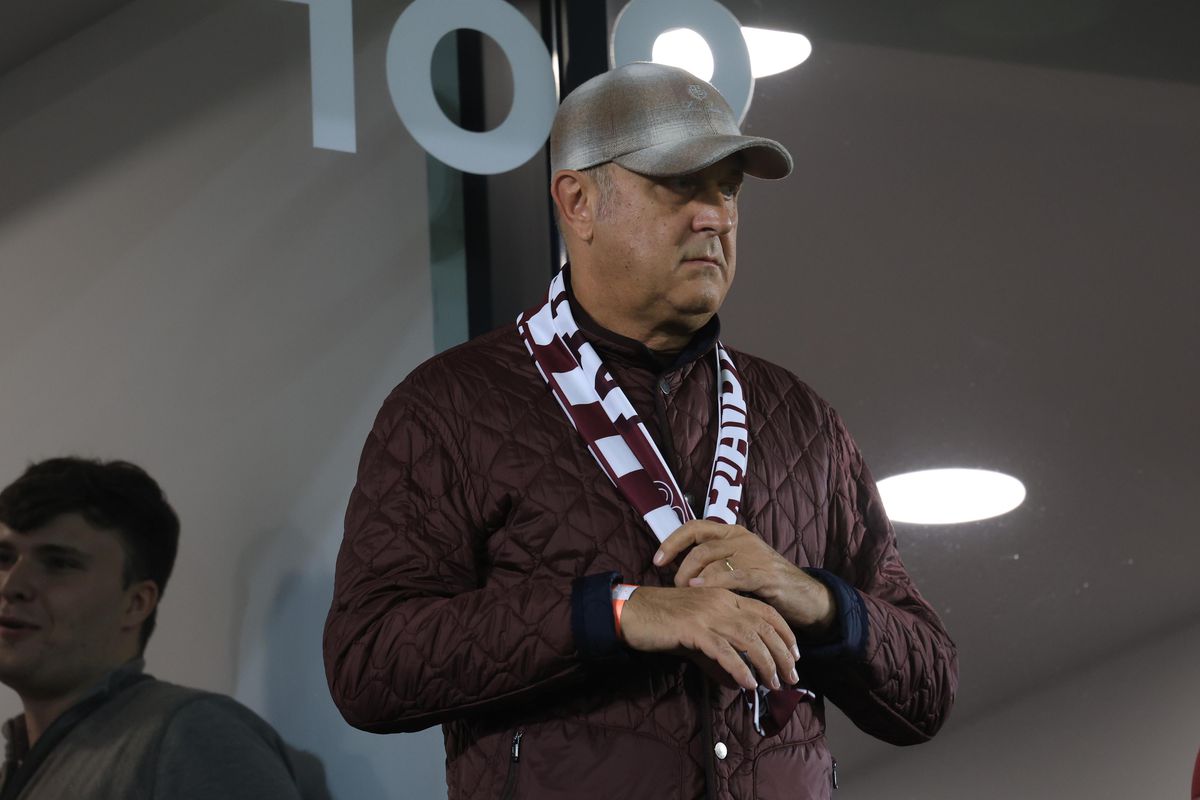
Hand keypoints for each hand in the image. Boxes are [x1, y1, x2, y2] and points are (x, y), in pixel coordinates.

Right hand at [619, 585, 800, 690]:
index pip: (765, 611)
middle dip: (782, 654)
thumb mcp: (697, 632)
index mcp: (724, 595)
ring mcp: (707, 613)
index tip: (795, 655)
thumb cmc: (662, 622)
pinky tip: (747, 683)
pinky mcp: (693, 629)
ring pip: (749, 639)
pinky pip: (723, 650)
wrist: (631, 612)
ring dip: (766, 664)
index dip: (785, 633)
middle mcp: (720, 601)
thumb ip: (719, 650)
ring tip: (774, 684)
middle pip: (763, 626)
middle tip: (792, 677)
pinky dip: (739, 668)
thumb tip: (738, 677)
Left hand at [654, 520, 836, 633]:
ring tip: (689, 595)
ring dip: (693, 579)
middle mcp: (741, 538)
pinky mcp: (764, 573)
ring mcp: (753, 554)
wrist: (804, 596)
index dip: (672, 542)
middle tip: (677, 588)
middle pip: (699, 547)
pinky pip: (732, 575)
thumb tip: (679, 573)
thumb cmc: (765, 583)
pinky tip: (699, 590)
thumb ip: (713, 563)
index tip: (657, 560)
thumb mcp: (737, 566)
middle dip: (681, 569)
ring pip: (711, 560)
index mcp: (732, 533)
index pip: (694, 528)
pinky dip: (712, 581)